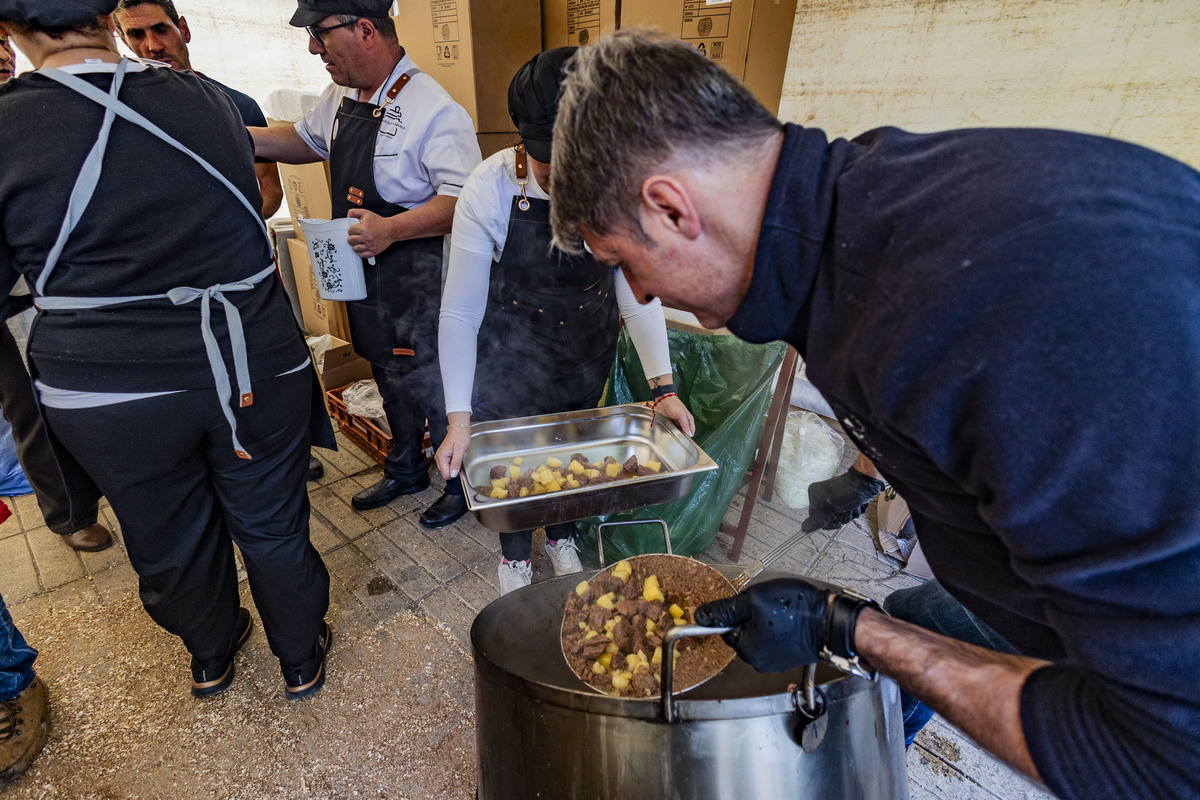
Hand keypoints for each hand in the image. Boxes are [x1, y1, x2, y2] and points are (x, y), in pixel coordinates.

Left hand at [347, 209, 395, 258]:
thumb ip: (354, 212)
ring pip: (355, 248)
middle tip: (356, 236)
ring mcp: (370, 245)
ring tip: (359, 241)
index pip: (350, 231)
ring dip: (356, 245)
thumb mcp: (366, 213)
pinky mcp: (373, 251)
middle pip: (350, 240)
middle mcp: (366, 238)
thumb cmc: (379, 222)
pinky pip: (362, 255)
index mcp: (364, 228)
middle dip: (352, 237)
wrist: (391, 230)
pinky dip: (361, 252)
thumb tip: (348, 217)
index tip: (355, 230)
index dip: (352, 230)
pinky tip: (363, 247)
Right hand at [434, 424, 471, 480]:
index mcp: (441, 457)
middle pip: (445, 473)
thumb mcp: (460, 451)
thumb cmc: (460, 437)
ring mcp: (440, 457)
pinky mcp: (443, 456)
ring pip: (446, 470)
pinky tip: (456, 458)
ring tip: (458, 458)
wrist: (458, 429)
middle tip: (459, 461)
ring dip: (453, 467)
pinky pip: (447, 465)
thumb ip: (456, 463)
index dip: (454, 473)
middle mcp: (439, 458)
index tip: (459, 468)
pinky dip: (452, 464)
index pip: (446, 474)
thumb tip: (453, 474)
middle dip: (454, 470)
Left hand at [652, 394, 694, 436]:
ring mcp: (678, 422)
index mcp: (689, 419)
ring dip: (677, 433)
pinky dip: (672, 430)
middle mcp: (684, 421)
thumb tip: (689, 433)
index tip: (685, 440)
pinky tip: (671, 432)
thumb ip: (685, 424)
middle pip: (686, 431)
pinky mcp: (672, 422)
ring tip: (674, 436)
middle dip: (683, 435)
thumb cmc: (673, 405)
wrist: (663, 400)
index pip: (692, 430)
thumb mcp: (681, 415)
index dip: (689, 435)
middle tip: (678, 438)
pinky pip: (674, 428)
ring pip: (679, 430)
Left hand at [695, 578, 830, 672]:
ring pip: (759, 634)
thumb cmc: (795, 611)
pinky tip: (791, 618)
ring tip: (783, 610)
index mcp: (747, 651)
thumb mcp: (752, 600)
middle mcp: (759, 662)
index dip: (736, 611)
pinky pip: (775, 639)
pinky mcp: (790, 657)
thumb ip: (725, 609)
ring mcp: (776, 662)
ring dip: (766, 621)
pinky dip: (779, 628)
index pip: (727, 629)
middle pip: (743, 632)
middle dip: (752, 616)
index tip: (751, 602)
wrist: (833, 622)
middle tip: (769, 604)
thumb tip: (699, 616)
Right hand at [801, 468, 885, 532]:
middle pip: (829, 519)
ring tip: (853, 505)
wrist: (868, 482)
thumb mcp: (830, 507)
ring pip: (841, 517)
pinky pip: (849, 513)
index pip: (815, 518)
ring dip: (849, 514)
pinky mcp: (846, 500)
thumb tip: (803, 529)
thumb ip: (817, 520)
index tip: (835, 515)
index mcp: (814, 495)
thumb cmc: (848, 492)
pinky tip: (858, 504)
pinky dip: (855, 511)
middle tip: (846, 508)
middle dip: (841, 517)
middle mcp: (823, 496)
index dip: (827, 521)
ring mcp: (835, 499)